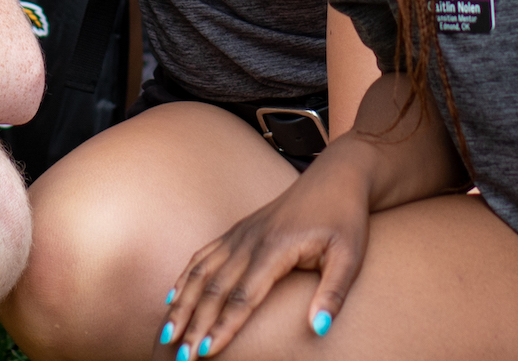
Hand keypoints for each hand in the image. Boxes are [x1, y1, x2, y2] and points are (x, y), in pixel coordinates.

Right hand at [165, 148, 374, 357]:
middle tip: (179, 355)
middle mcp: (251, 240)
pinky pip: (204, 254)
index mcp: (276, 247)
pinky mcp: (239, 230)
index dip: (223, 326)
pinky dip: (185, 277)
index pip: (243, 296)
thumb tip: (318, 329)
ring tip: (167, 332)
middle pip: (214, 288)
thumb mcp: (350, 255)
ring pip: (202, 272)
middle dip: (194, 323)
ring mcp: (241, 233)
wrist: (338, 176)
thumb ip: (333, 292)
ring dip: (183, 304)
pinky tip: (173, 297)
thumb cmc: (345, 217)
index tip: (206, 352)